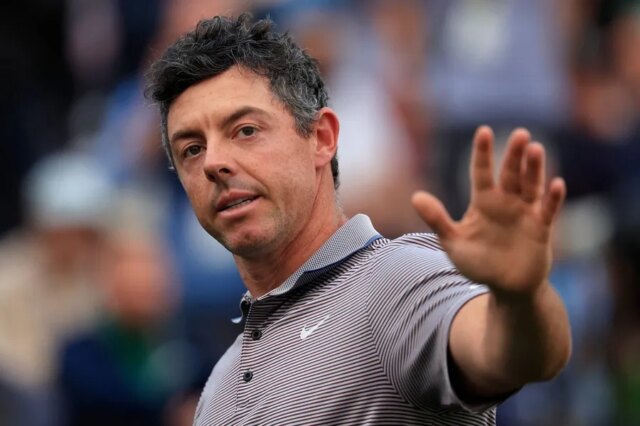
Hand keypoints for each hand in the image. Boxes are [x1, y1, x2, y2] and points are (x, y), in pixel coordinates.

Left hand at [412, 126, 565, 295]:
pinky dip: (552, 198)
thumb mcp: (453, 242)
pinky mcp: (541, 229)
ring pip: (531, 186)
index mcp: (483, 202)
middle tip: (519, 134)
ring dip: (534, 169)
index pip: (481, 172)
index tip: (483, 131)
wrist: (505, 287)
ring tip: (535, 148)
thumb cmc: (478, 263)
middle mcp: (506, 202)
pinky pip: (548, 211)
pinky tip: (557, 184)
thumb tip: (415, 196)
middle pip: (510, 174)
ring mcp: (525, 213)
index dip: (482, 153)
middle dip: (514, 155)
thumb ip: (437, 220)